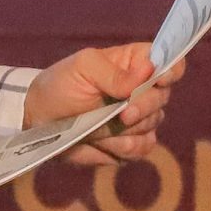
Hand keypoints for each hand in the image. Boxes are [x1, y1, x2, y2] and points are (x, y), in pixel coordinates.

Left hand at [25, 44, 185, 166]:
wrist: (40, 120)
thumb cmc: (61, 85)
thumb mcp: (82, 69)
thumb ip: (114, 73)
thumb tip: (148, 71)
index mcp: (136, 64)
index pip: (170, 62)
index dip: (171, 70)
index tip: (158, 80)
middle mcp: (143, 90)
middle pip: (163, 97)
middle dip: (143, 106)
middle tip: (122, 113)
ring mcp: (139, 119)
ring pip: (153, 124)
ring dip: (126, 129)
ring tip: (98, 125)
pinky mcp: (131, 144)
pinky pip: (143, 148)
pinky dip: (124, 148)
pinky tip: (103, 141)